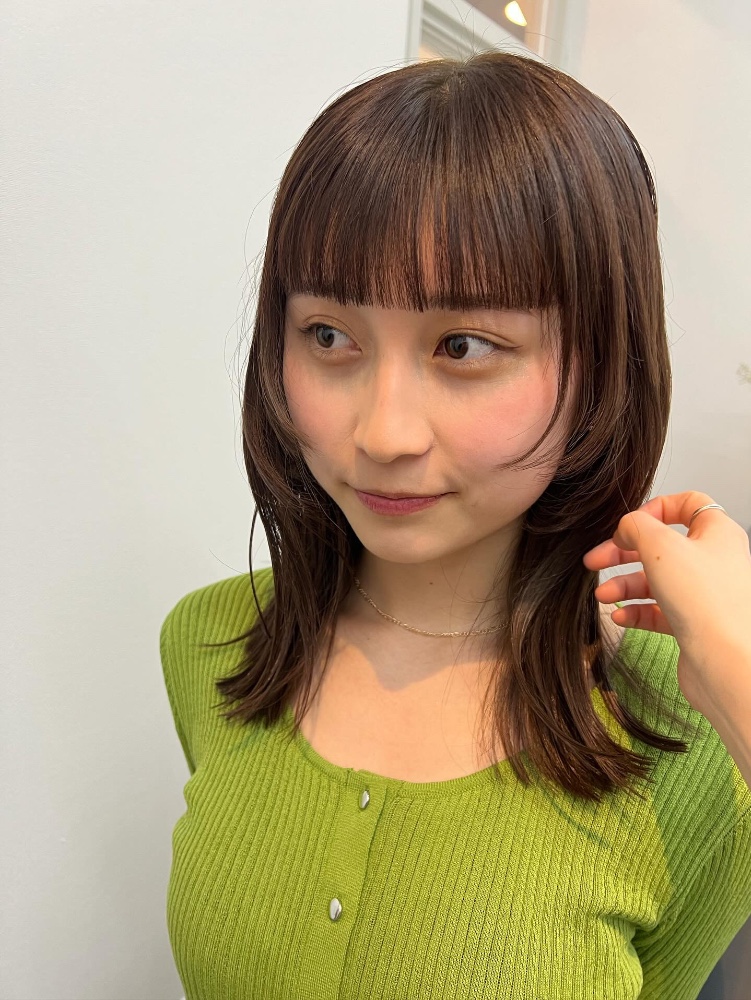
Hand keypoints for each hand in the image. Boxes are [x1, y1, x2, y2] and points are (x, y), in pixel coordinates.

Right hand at [582, 491, 750, 721]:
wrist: (726, 662)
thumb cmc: (706, 601)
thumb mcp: (660, 546)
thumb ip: (636, 526)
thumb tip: (627, 526)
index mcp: (716, 533)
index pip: (687, 505)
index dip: (654, 510)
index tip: (628, 524)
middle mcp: (714, 560)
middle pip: (661, 545)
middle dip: (624, 553)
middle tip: (596, 559)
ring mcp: (705, 593)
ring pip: (657, 580)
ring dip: (625, 585)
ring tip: (602, 595)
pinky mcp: (694, 623)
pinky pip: (659, 610)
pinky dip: (636, 611)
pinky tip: (619, 615)